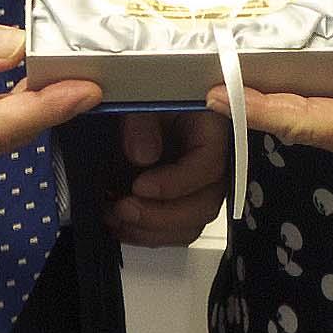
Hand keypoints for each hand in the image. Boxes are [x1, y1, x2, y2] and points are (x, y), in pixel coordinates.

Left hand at [107, 110, 229, 244]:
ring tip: (115, 218)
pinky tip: (121, 227)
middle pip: (205, 203)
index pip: (208, 165)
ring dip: (152, 231)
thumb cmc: (147, 97)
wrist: (140, 111)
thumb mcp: (142, 99)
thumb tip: (141, 156)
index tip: (138, 186)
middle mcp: (217, 163)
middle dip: (161, 215)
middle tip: (123, 208)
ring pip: (192, 224)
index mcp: (213, 129)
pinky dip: (150, 235)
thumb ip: (141, 121)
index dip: (174, 182)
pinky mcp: (187, 201)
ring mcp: (203, 186)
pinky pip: (178, 230)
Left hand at [215, 0, 332, 180]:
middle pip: (302, 130)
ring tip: (228, 86)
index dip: (259, 110)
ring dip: (271, 109)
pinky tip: (267, 88)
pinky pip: (323, 120)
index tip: (219, 96)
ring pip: (310, 127)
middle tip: (209, 88)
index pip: (308, 123)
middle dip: (256, 111)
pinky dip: (294, 105)